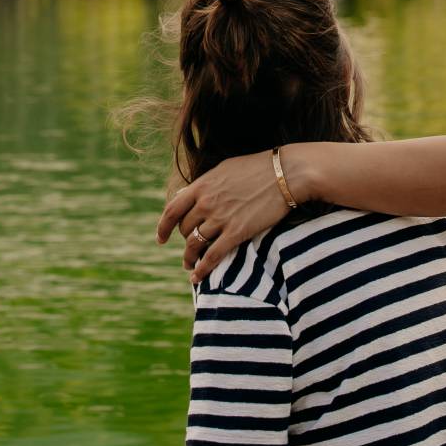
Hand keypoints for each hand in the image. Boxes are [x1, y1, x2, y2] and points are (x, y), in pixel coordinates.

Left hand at [156, 150, 287, 279]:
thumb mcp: (225, 169)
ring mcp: (221, 218)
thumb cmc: (258, 167)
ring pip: (195, 244)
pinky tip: (197, 277)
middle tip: (189, 250)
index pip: (172, 210)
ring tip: (189, 267)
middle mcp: (206, 202)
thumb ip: (207, 184)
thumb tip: (191, 193)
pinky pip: (213, 256)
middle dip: (184, 242)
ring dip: (189, 258)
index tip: (161, 239)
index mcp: (202, 186)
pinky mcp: (237, 232)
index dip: (163, 227)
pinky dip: (202, 269)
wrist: (285, 173)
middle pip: (184, 229)